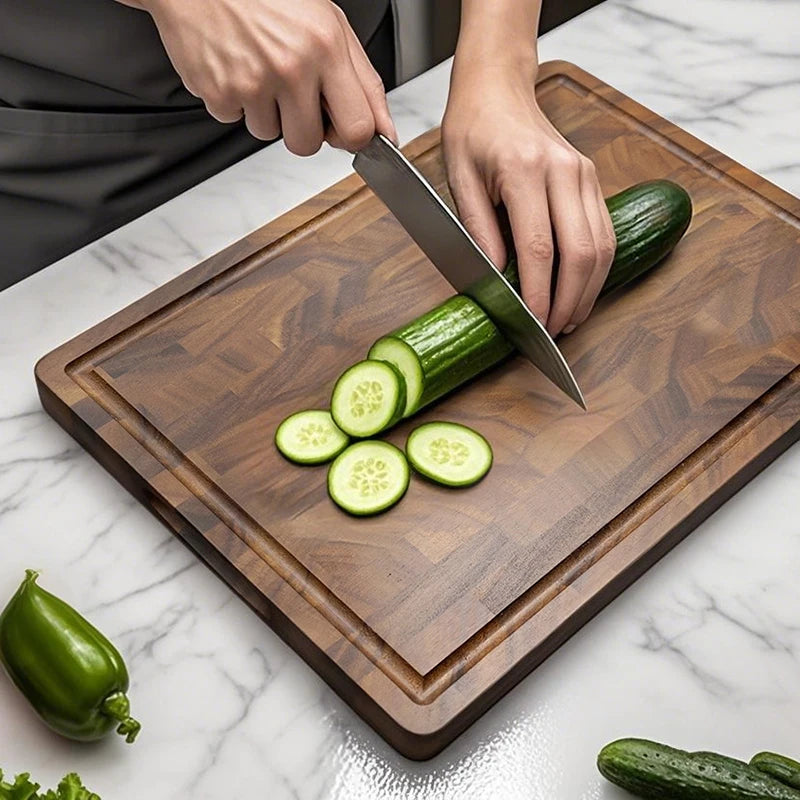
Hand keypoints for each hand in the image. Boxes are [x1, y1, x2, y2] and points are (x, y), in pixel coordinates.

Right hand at [131, 0, 396, 153]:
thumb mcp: (329, 23)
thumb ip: (363, 80)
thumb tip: (385, 131)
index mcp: (326, 47)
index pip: (358, 128)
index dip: (353, 138)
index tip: (344, 131)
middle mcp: (291, 66)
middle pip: (308, 144)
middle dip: (303, 130)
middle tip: (293, 97)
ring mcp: (253, 81)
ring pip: (269, 134)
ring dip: (266, 112)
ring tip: (259, 69)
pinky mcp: (218, 91)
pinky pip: (235, 120)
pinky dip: (234, 100)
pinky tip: (236, 66)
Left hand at [442, 60, 614, 335]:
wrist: (498, 89)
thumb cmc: (472, 131)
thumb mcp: (458, 178)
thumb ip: (478, 229)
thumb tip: (498, 276)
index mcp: (525, 170)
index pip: (539, 247)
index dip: (540, 292)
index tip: (535, 323)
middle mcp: (564, 171)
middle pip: (581, 251)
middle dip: (570, 299)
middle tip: (554, 331)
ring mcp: (585, 174)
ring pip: (602, 245)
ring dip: (589, 289)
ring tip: (570, 319)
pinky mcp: (593, 180)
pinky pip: (604, 232)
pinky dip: (597, 267)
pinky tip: (582, 289)